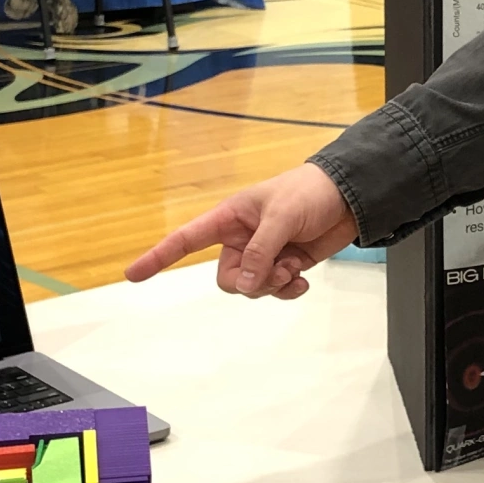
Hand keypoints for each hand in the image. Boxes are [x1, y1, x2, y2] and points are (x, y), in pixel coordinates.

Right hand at [126, 164, 357, 300]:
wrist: (350, 198)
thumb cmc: (310, 192)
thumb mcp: (282, 217)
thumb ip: (261, 250)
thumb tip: (245, 283)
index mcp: (230, 217)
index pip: (186, 239)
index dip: (159, 256)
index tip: (133, 273)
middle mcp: (241, 238)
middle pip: (227, 277)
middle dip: (249, 281)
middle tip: (275, 270)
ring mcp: (264, 254)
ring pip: (251, 287)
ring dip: (272, 285)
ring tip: (293, 267)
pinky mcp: (285, 265)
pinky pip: (274, 290)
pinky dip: (286, 290)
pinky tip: (302, 279)